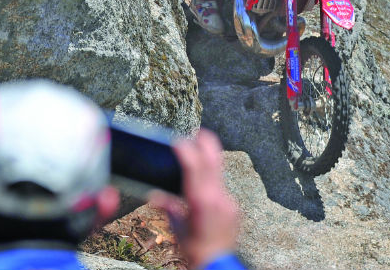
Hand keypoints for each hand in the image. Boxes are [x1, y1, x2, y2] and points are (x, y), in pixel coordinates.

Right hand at [148, 130, 239, 268]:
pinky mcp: (234, 206)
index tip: (177, 141)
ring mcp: (229, 201)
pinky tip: (202, 187)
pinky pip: (222, 187)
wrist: (219, 265)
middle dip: (206, 142)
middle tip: (196, 133)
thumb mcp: (178, 230)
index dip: (186, 149)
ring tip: (196, 157)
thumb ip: (168, 208)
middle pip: (214, 159)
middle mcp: (218, 197)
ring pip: (218, 171)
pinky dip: (211, 182)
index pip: (195, 165)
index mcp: (201, 201)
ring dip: (207, 162)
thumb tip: (155, 196)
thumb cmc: (197, 252)